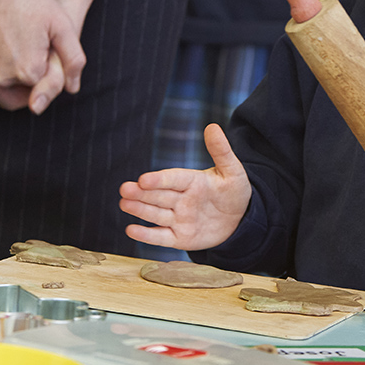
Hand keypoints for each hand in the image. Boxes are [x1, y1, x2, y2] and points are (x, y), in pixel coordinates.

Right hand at [0, 0, 82, 113]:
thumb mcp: (62, 26)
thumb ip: (73, 59)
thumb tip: (73, 89)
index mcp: (29, 72)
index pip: (38, 91)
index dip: (43, 78)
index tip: (42, 54)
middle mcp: (2, 75)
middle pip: (12, 93)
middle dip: (19, 85)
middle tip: (23, 57)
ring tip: (13, 51)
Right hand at [119, 123, 251, 250]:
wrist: (240, 220)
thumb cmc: (233, 192)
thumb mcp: (232, 171)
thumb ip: (221, 151)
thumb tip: (213, 126)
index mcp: (191, 181)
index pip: (173, 178)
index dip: (159, 179)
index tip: (144, 179)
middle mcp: (180, 199)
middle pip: (158, 195)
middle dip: (141, 193)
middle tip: (125, 189)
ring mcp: (178, 219)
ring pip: (155, 214)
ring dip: (139, 209)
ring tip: (124, 203)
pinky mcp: (178, 238)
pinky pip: (161, 237)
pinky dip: (146, 235)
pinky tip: (131, 230)